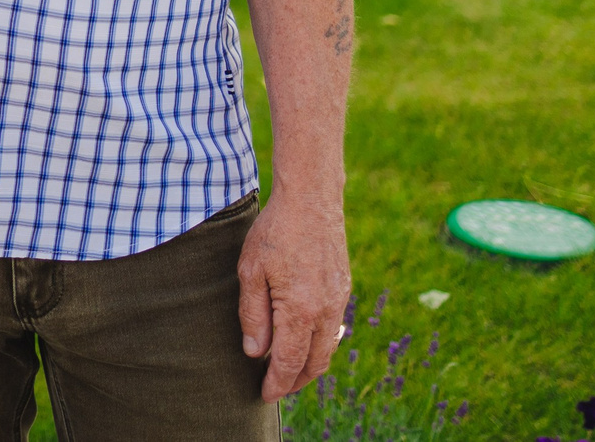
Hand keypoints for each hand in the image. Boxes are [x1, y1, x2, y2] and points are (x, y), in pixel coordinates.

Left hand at [236, 188, 348, 402]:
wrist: (312, 199)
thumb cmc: (275, 232)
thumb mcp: (250, 271)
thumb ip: (253, 315)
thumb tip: (255, 353)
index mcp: (300, 310)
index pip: (289, 362)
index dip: (277, 383)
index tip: (264, 395)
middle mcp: (325, 311)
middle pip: (314, 363)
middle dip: (295, 382)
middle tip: (275, 388)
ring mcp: (338, 301)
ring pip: (327, 348)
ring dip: (309, 365)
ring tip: (287, 371)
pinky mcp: (343, 289)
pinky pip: (333, 328)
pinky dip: (319, 344)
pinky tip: (303, 340)